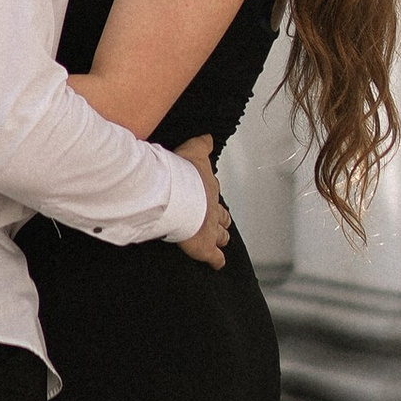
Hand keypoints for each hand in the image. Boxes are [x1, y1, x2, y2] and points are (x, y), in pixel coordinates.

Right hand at [176, 132, 232, 268]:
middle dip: (222, 219)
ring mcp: (210, 230)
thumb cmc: (183, 174)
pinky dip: (217, 261)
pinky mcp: (204, 247)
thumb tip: (209, 135)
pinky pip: (214, 257)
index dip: (211, 195)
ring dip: (222, 237)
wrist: (177, 194)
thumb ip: (202, 143)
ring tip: (222, 240)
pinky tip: (218, 264)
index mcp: (208, 188)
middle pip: (222, 216)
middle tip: (222, 221)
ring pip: (221, 235)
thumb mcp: (194, 150)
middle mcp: (213, 210)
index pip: (213, 192)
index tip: (210, 196)